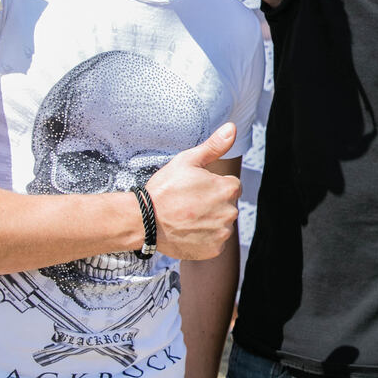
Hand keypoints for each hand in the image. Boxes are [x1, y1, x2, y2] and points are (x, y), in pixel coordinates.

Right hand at [145, 123, 240, 260]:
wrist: (144, 221)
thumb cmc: (164, 189)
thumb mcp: (188, 160)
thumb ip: (214, 146)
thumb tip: (233, 128)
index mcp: (228, 188)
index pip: (231, 186)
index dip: (213, 186)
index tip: (195, 189)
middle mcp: (230, 212)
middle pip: (227, 205)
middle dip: (212, 204)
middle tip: (188, 204)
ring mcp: (222, 233)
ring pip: (221, 224)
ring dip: (209, 222)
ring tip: (186, 218)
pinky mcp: (213, 250)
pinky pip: (214, 242)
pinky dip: (204, 238)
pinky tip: (187, 232)